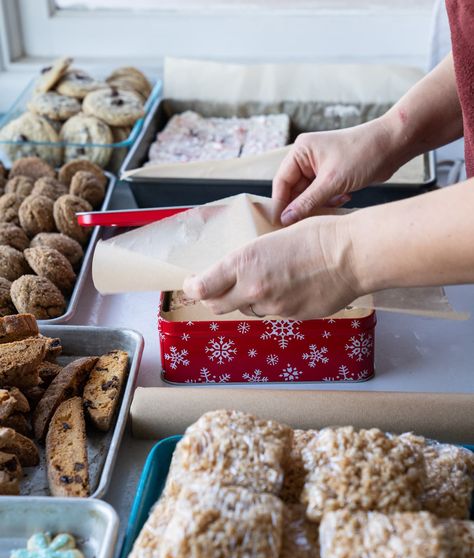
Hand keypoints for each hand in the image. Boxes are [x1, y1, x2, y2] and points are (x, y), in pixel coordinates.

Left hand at [183, 214, 359, 319]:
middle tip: (217, 288)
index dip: (193, 286)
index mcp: (244, 262)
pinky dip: (276, 304)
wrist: (352, 254)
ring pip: (248, 310)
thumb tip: (237, 271)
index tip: (193, 282)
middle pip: (216, 306)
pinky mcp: (293, 317)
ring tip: (267, 282)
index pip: (201, 287)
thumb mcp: (271, 238)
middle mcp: (253, 289)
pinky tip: (291, 288)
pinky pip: (275, 314)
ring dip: (249, 300)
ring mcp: (274, 307)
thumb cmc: (317, 235)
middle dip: (213, 297)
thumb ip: (249, 260)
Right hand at [273, 117, 399, 225]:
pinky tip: (343, 198)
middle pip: (294, 190)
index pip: (281, 182)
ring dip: (319, 204)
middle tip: (306, 224)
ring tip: (332, 205)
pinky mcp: (333, 174)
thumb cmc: (363, 154)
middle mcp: (307, 158)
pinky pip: (322, 194)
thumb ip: (307, 202)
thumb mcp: (332, 182)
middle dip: (302, 206)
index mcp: (300, 152)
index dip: (281, 204)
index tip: (281, 224)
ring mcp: (320, 166)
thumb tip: (286, 218)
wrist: (394, 144)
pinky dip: (330, 200)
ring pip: (309, 194)